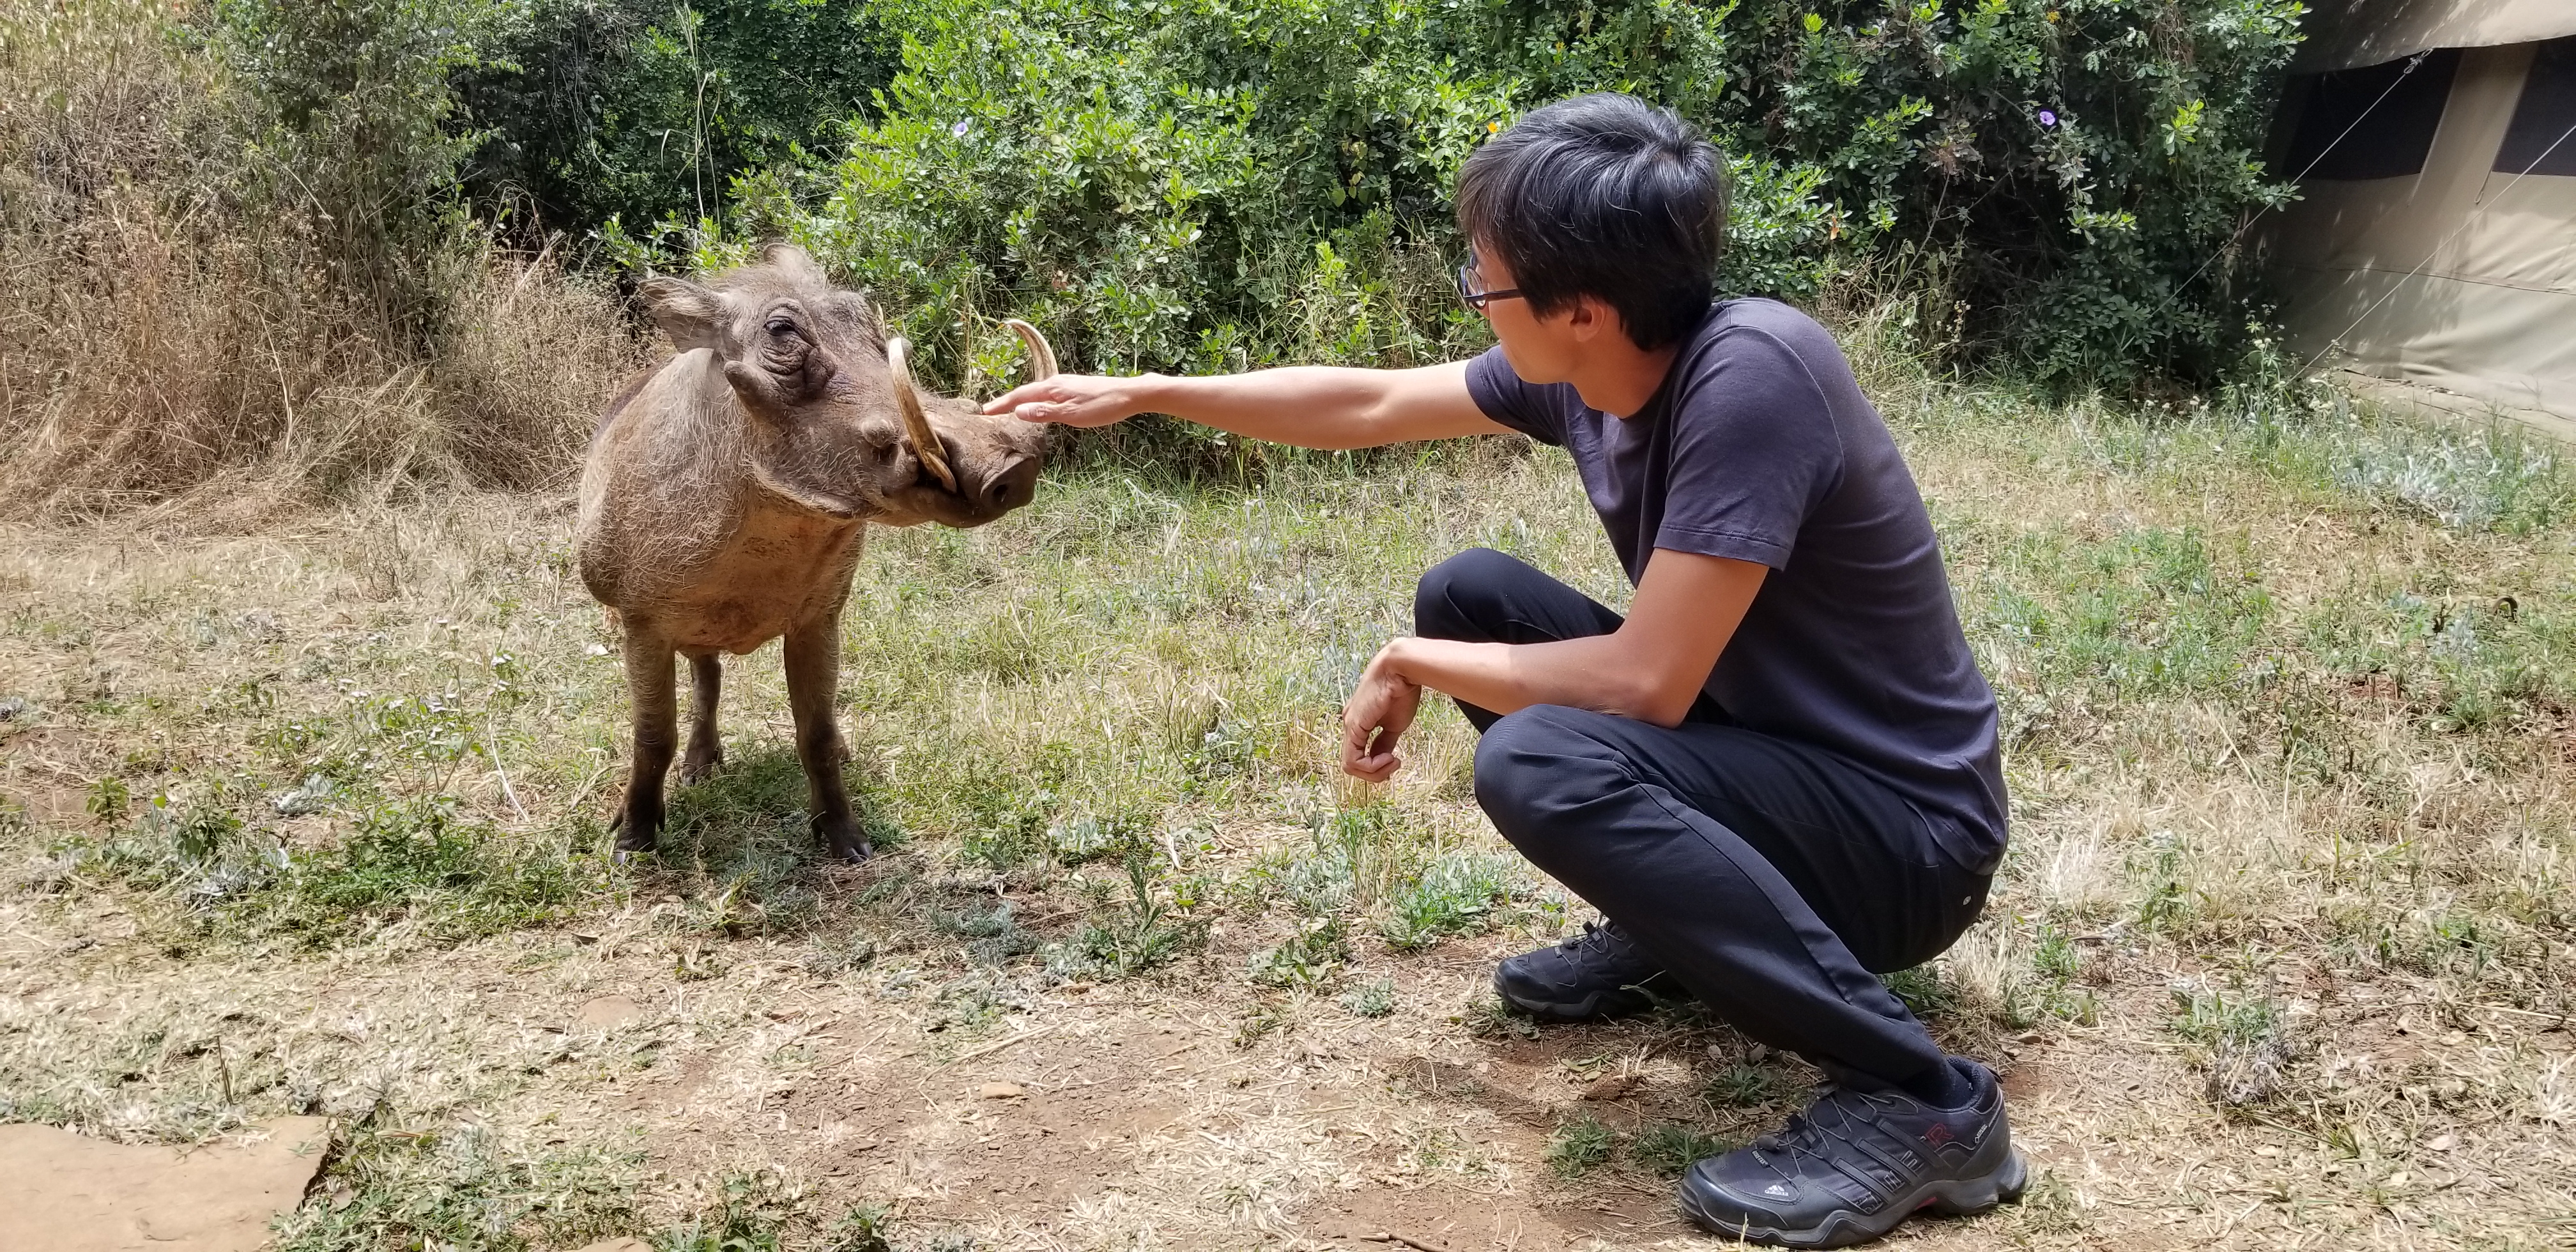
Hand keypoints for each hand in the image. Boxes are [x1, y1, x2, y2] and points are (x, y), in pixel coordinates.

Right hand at [981, 373, 1155, 427]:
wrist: (1130, 395)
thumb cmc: (1103, 405)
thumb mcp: (1072, 414)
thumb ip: (1044, 413)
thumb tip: (1018, 411)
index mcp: (1052, 388)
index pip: (1020, 397)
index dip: (1002, 405)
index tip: (985, 412)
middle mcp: (1056, 383)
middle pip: (1025, 392)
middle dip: (1007, 402)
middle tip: (990, 411)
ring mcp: (1066, 385)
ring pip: (1036, 393)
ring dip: (1021, 401)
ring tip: (1008, 410)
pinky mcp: (1075, 389)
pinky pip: (1047, 395)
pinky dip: (1035, 401)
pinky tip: (1038, 407)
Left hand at [1341, 644, 1422, 782]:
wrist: (1400, 670)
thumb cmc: (1400, 691)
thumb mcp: (1394, 724)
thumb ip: (1385, 742)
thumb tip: (1383, 758)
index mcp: (1358, 724)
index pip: (1359, 757)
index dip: (1377, 767)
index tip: (1396, 760)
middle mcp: (1349, 725)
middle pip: (1352, 765)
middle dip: (1375, 773)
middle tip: (1395, 764)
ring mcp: (1349, 726)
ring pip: (1350, 766)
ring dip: (1374, 772)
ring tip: (1392, 761)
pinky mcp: (1353, 726)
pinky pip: (1353, 759)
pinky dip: (1371, 766)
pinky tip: (1388, 757)